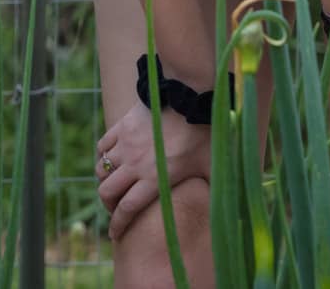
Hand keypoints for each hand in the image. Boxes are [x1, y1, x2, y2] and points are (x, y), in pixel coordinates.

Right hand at [95, 102, 210, 240]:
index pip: (127, 209)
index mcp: (154, 179)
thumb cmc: (205, 132)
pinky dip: (103, 156)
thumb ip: (215, 191)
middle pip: (107, 192)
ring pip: (101, 169)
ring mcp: (126, 144)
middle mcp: (134, 164)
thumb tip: (228, 215)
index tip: (114, 235)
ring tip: (114, 184)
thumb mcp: (212, 167)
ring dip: (105, 180)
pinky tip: (112, 157)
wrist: (190, 94)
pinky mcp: (122, 126)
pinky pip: (103, 146)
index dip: (118, 225)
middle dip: (108, 205)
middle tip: (115, 209)